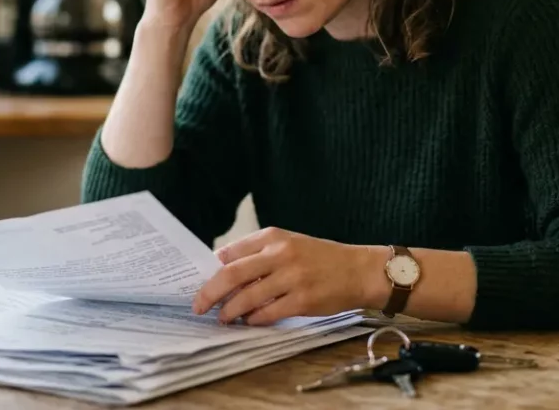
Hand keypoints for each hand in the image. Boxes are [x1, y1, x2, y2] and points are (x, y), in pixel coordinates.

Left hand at [192, 227, 382, 325]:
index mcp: (274, 236)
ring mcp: (292, 278)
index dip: (211, 270)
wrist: (359, 271)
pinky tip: (250, 322)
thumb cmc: (321, 258)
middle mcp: (281, 254)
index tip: (201, 283)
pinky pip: (268, 314)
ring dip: (230, 311)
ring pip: (247, 297)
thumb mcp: (290, 244)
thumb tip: (222, 268)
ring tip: (224, 318)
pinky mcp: (303, 300)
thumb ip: (259, 253)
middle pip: (231, 274)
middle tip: (199, 306)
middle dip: (209, 293)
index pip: (230, 252)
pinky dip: (254, 320)